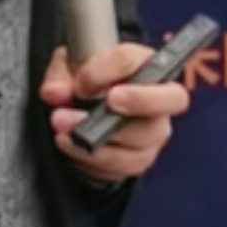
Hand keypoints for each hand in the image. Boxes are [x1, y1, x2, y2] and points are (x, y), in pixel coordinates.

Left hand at [42, 42, 186, 183]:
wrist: (90, 108)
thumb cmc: (89, 80)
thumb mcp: (69, 66)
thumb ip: (60, 75)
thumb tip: (54, 93)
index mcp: (145, 61)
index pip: (135, 60)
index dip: (106, 70)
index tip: (81, 83)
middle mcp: (161, 96)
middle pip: (171, 98)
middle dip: (140, 100)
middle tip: (109, 102)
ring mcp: (155, 130)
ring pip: (143, 139)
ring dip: (100, 139)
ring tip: (66, 134)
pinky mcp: (141, 158)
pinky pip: (125, 166)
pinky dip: (95, 161)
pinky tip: (74, 149)